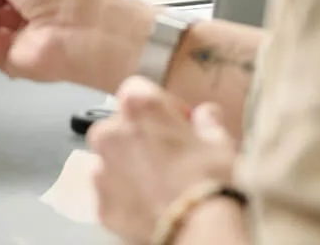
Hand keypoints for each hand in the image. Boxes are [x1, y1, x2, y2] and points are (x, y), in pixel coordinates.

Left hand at [89, 78, 238, 243]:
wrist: (202, 231)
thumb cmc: (211, 181)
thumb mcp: (220, 143)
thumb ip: (207, 122)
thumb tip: (207, 114)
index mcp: (137, 106)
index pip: (139, 89)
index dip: (161, 105)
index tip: (179, 122)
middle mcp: (109, 130)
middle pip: (121, 124)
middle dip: (142, 136)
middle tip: (172, 158)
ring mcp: (100, 166)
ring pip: (113, 158)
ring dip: (131, 166)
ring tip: (162, 185)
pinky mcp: (99, 201)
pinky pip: (111, 191)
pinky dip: (125, 195)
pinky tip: (151, 205)